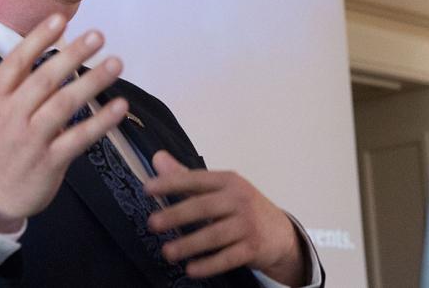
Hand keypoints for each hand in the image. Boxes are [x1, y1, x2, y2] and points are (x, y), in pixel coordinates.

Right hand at [0, 14, 127, 232]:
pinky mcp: (50, 162)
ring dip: (91, 83)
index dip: (38, 39)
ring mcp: (31, 140)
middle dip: (72, 55)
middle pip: (44, 81)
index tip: (61, 19)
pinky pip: (78, 139)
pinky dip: (100, 123)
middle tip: (98, 35)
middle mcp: (10, 117)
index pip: (16, 62)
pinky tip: (118, 106)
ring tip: (116, 63)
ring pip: (63, 106)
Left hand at [144, 151, 305, 284]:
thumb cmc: (242, 207)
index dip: (171, 183)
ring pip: (214, 235)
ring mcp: (248, 224)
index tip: (147, 189)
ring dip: (189, 245)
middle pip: (203, 207)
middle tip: (152, 223)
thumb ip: (186, 176)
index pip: (195, 179)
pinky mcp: (253, 248)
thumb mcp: (219, 188)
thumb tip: (157, 159)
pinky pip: (228, 258)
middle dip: (176, 215)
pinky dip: (209, 265)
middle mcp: (239, 199)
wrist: (280, 233)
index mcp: (228, 181)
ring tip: (167, 252)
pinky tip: (190, 269)